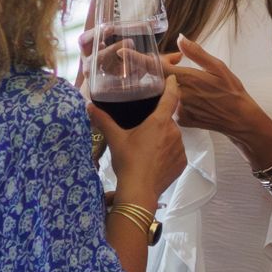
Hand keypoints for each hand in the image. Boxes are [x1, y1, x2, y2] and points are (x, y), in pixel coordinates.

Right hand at [96, 76, 185, 200]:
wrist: (139, 192)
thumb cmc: (128, 162)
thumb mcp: (115, 139)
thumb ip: (104, 121)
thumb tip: (89, 106)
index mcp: (159, 122)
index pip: (171, 97)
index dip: (172, 86)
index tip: (173, 79)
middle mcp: (174, 132)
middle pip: (167, 121)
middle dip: (157, 124)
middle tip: (143, 132)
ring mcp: (180, 148)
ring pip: (172, 137)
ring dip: (162, 139)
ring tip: (146, 150)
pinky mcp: (182, 163)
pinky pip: (175, 152)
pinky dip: (167, 154)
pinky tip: (154, 161)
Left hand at [164, 35, 262, 141]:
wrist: (239, 117)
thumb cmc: (231, 90)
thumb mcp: (218, 67)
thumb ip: (196, 52)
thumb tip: (180, 38)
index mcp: (189, 79)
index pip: (158, 67)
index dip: (152, 60)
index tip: (158, 56)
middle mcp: (181, 95)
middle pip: (160, 79)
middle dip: (167, 69)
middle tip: (180, 64)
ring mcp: (180, 109)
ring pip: (166, 92)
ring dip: (173, 84)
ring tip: (193, 83)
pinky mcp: (181, 119)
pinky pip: (172, 105)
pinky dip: (179, 98)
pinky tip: (194, 97)